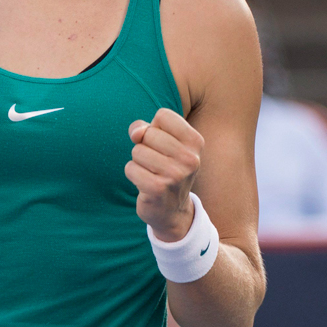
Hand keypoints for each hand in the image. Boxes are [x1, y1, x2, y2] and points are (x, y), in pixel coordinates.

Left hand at [126, 108, 202, 241]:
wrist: (172, 210)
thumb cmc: (165, 168)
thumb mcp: (162, 144)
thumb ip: (145, 128)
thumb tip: (136, 133)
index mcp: (195, 141)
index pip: (163, 115)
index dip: (154, 128)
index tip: (162, 145)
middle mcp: (189, 158)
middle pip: (148, 133)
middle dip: (144, 146)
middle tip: (156, 163)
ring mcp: (175, 175)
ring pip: (137, 151)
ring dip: (138, 162)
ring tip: (151, 173)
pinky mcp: (158, 188)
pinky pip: (130, 168)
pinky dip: (132, 174)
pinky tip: (144, 184)